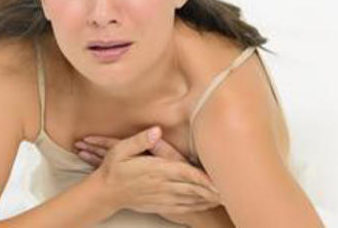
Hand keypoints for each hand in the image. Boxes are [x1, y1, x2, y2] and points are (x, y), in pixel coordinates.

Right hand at [82, 126, 221, 222]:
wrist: (105, 192)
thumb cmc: (113, 169)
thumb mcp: (120, 149)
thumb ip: (139, 140)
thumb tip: (156, 130)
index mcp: (155, 170)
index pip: (184, 173)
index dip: (203, 177)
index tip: (218, 179)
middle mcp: (161, 185)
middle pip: (192, 188)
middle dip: (212, 190)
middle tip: (231, 191)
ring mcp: (161, 197)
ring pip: (190, 199)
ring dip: (208, 199)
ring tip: (224, 197)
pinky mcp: (160, 205)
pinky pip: (183, 207)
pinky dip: (196, 206)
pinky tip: (205, 205)